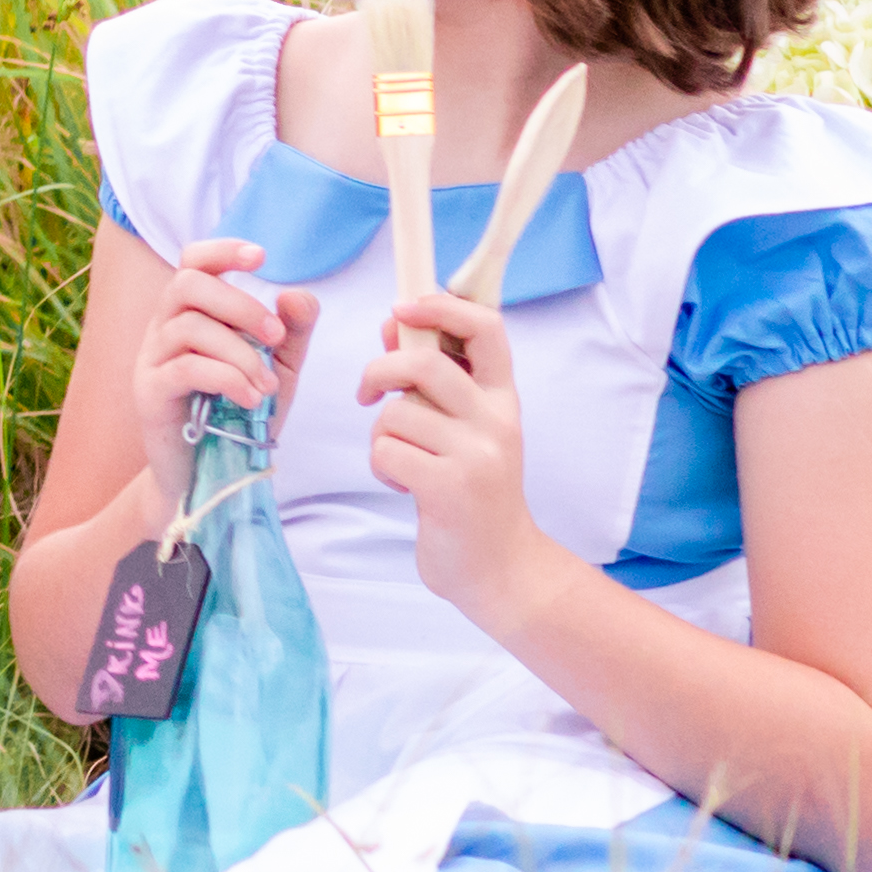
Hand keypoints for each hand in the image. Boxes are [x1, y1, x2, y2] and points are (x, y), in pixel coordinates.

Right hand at [130, 235, 314, 503]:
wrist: (209, 476)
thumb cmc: (238, 417)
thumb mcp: (277, 370)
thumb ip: (291, 334)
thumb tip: (297, 294)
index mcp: (190, 314)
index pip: (192, 262)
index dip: (222, 250)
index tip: (262, 257)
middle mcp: (162, 328)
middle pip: (188, 284)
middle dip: (240, 304)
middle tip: (275, 337)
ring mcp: (150, 358)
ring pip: (190, 327)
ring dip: (240, 352)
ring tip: (267, 385)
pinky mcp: (148, 392)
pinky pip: (185, 368)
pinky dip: (227, 378)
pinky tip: (252, 398)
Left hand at [356, 278, 554, 623]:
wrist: (502, 567)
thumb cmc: (472, 489)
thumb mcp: (464, 426)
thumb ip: (434, 378)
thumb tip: (394, 323)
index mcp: (503, 398)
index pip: (486, 328)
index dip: (440, 305)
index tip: (401, 309)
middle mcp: (497, 421)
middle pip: (424, 364)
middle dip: (380, 370)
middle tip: (369, 393)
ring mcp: (477, 456)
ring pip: (395, 413)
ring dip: (381, 435)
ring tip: (405, 460)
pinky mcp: (450, 489)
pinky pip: (386, 451)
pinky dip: (382, 466)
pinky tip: (407, 485)